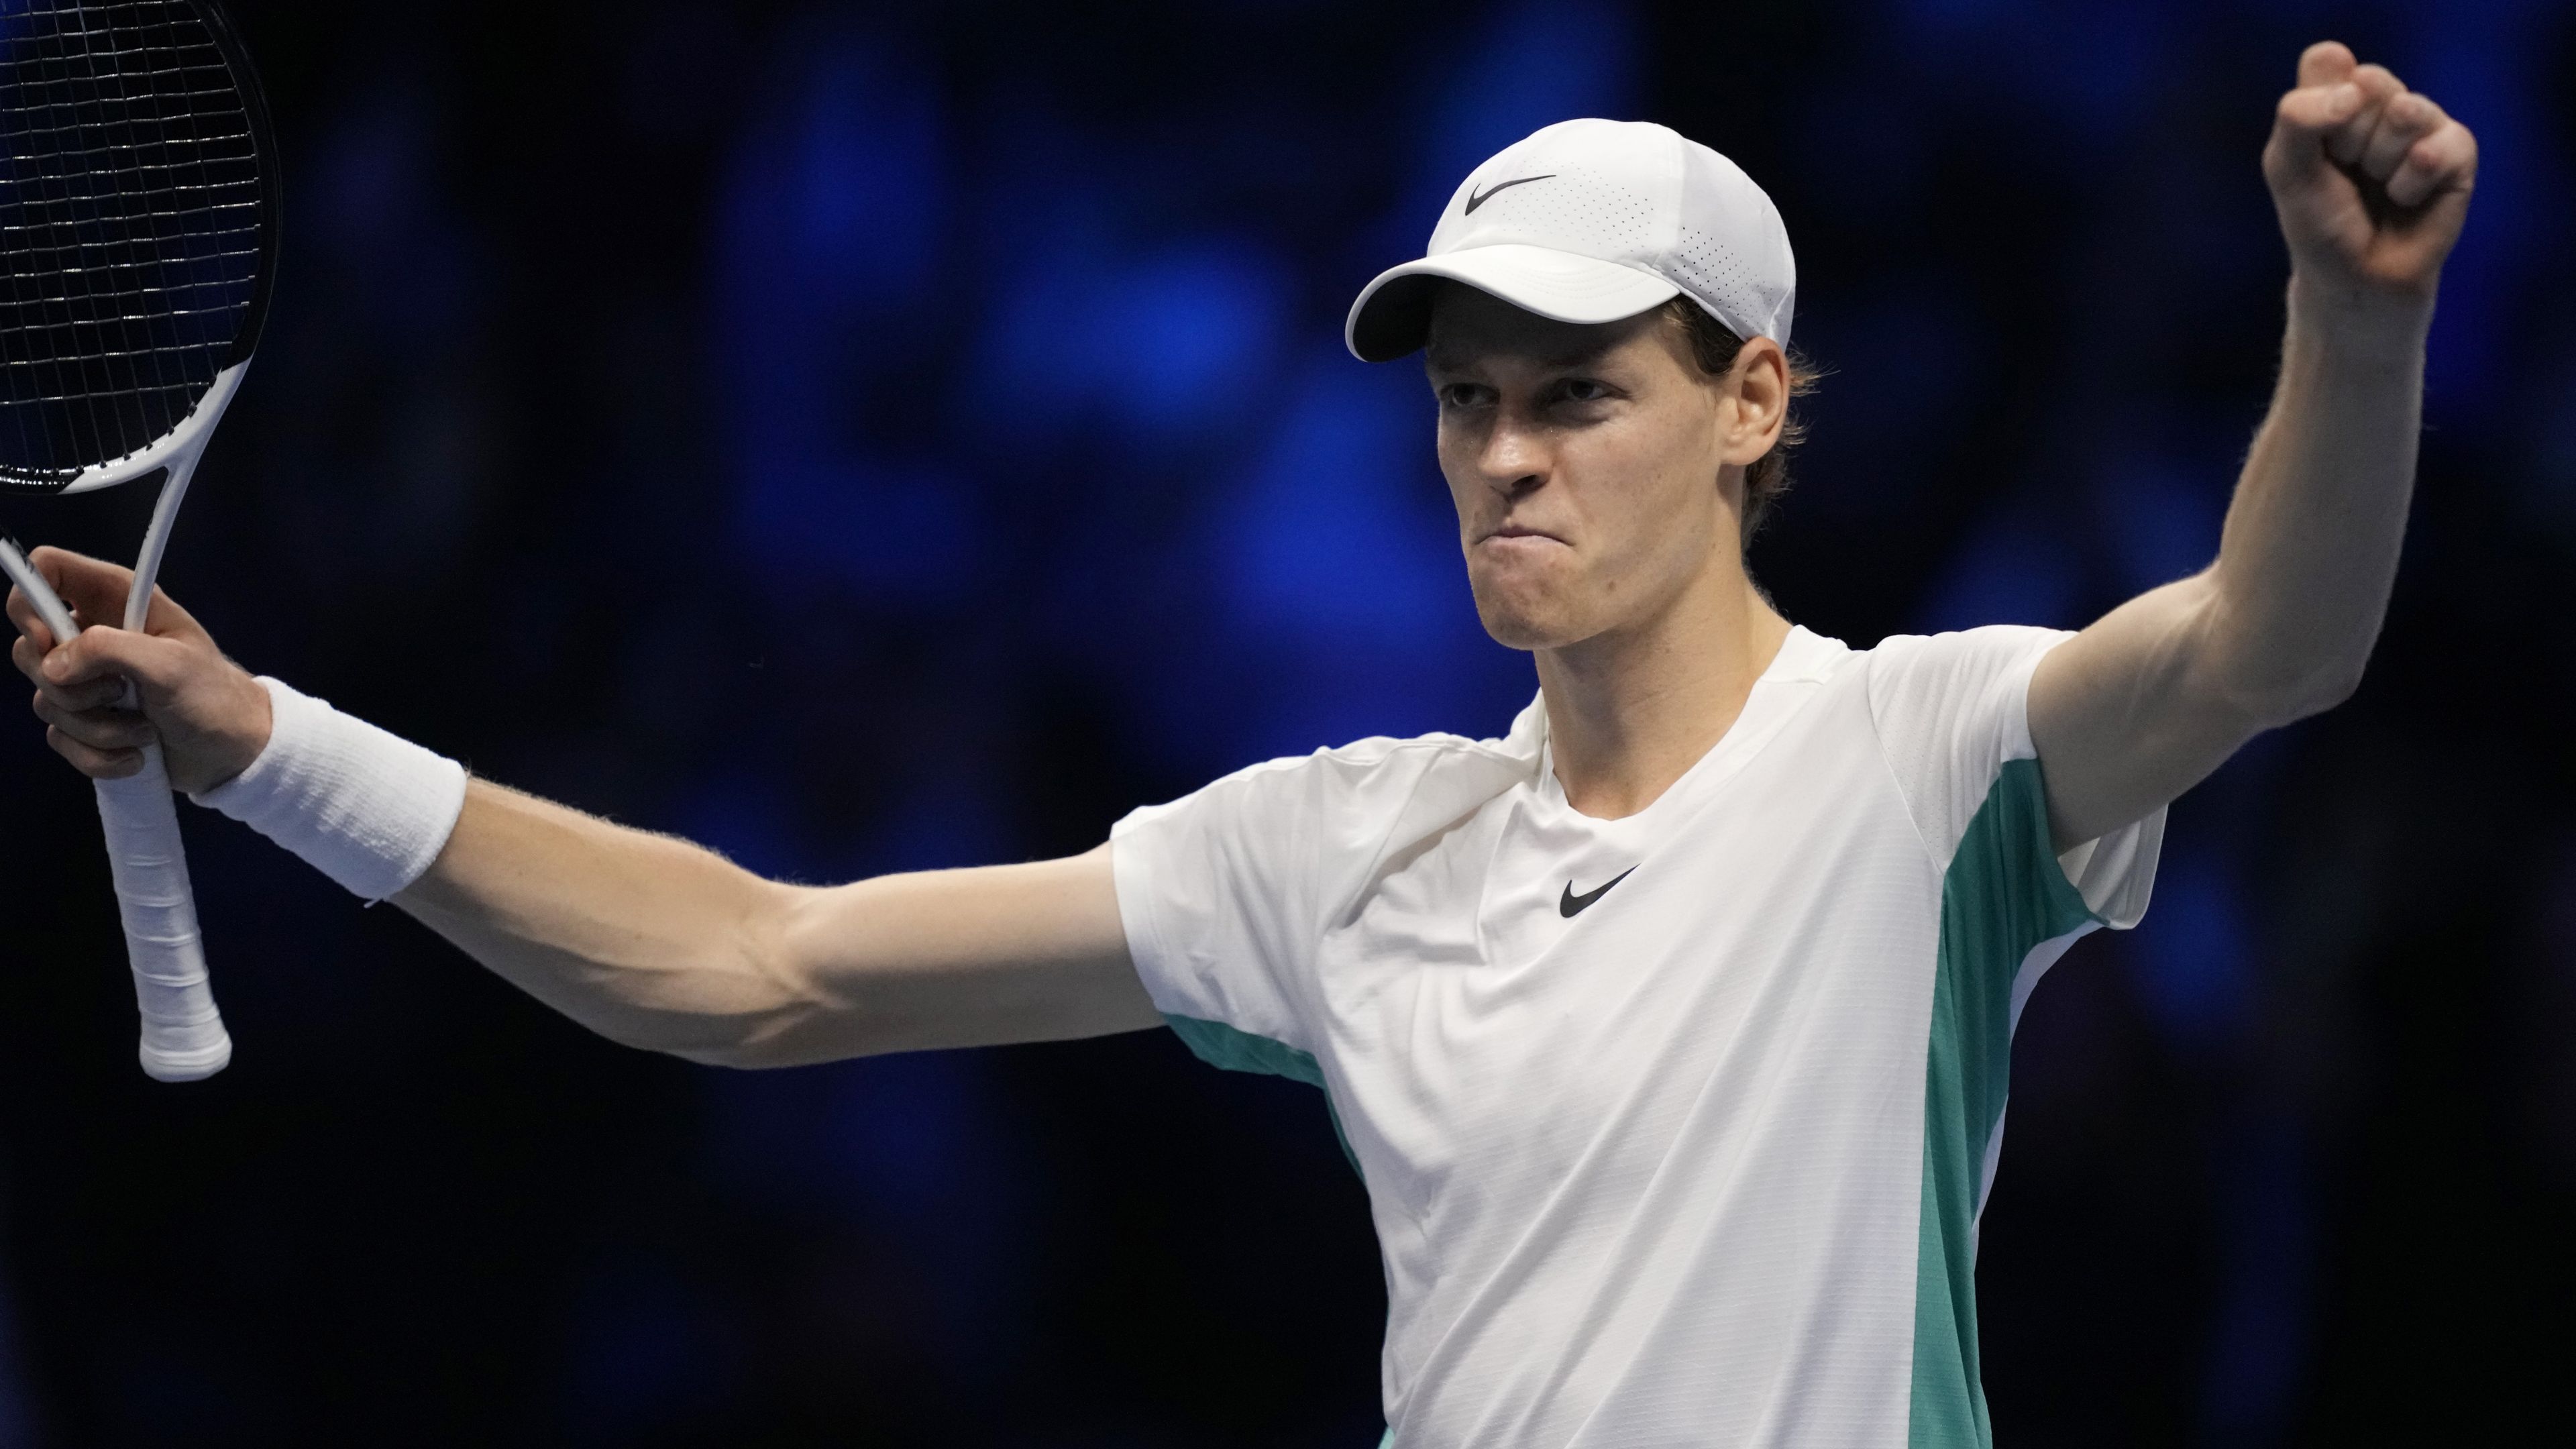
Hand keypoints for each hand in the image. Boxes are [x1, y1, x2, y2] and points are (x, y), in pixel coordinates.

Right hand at [6, 547, 269, 792]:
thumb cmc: (213, 696)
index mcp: (116, 601)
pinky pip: (60, 738)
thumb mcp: (170, 664)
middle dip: (71, 685)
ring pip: (47, 700)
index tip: (47, 640)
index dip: (31, 600)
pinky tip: (136, 756)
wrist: (235, 752)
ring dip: (96, 727)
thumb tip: (52, 666)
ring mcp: (87, 681)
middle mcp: (94, 635)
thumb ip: (108, 649)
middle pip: (30, 649)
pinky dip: (97, 754)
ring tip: (145, 729)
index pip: (48, 570)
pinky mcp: (86, 721)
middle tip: (120, 692)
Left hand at [2263, 41, 2477, 313]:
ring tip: (2378, 187)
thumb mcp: (2287, 168)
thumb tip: (2356, 90)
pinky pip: (2439, 146)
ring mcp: (2424, 123)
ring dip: (2381, 161)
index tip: (2316, 149)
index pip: (2329, 61)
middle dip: (2348, 138)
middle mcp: (2383, 100)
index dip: (2319, 107)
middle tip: (2348, 172)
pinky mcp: (2458, 150)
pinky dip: (2413, 182)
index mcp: (2337, 94)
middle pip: (2370, 82)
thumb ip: (2299, 117)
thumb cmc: (2319, 221)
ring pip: (2408, 111)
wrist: (2355, 278)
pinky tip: (2406, 199)